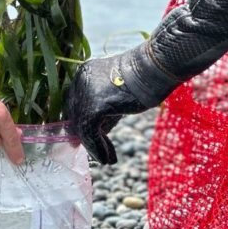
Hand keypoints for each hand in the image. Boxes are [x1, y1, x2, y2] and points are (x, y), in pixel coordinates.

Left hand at [65, 47, 177, 163]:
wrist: (154, 69)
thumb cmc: (143, 79)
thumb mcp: (117, 94)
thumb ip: (105, 110)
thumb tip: (98, 133)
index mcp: (84, 73)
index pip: (73, 102)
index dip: (78, 122)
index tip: (85, 138)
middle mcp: (80, 81)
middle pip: (75, 114)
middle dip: (84, 135)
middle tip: (96, 151)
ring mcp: (86, 92)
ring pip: (82, 125)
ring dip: (94, 145)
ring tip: (107, 159)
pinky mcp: (95, 105)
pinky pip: (90, 131)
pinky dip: (98, 147)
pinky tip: (108, 158)